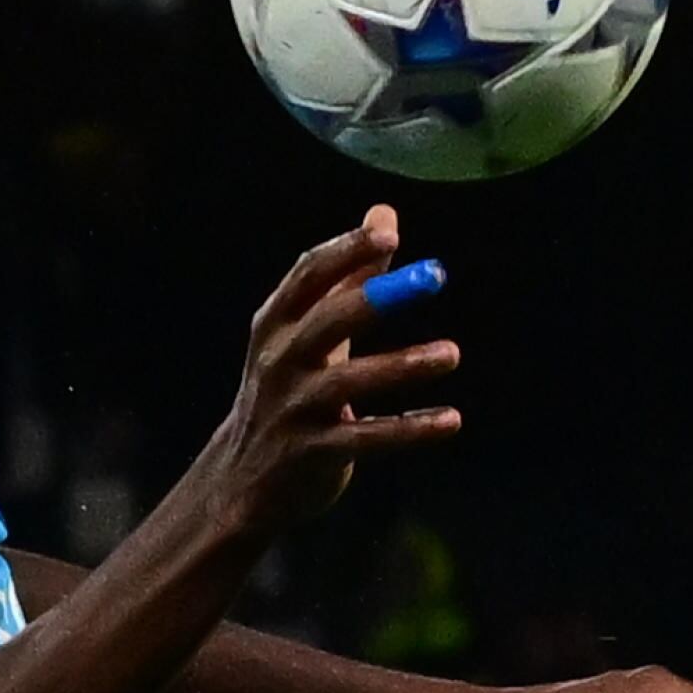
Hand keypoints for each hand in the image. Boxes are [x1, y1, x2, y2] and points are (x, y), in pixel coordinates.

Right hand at [196, 206, 460, 539]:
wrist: (241, 479)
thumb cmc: (288, 392)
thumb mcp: (308, 332)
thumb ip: (348, 277)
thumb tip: (384, 213)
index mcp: (275, 326)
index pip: (306, 277)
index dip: (345, 251)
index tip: (387, 231)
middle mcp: (278, 362)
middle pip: (325, 321)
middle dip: (375, 297)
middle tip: (434, 277)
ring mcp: (292, 409)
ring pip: (348, 381)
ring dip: (402, 366)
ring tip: (451, 354)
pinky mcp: (311, 453)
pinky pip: (364, 438)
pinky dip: (408, 430)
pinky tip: (451, 420)